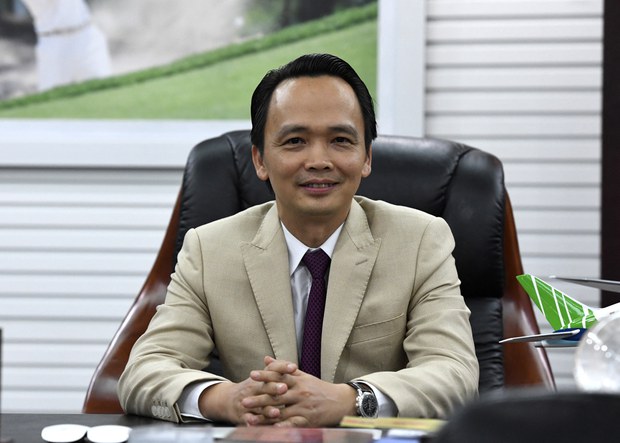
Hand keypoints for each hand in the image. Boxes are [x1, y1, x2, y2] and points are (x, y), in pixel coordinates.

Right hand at [197, 375, 288, 424]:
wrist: (227, 400)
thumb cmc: (252, 388)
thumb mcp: (262, 378)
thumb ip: (277, 371)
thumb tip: (294, 366)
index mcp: (260, 379)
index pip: (272, 370)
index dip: (283, 368)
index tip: (294, 367)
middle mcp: (253, 389)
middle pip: (265, 387)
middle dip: (274, 388)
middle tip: (284, 388)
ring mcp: (247, 402)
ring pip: (258, 406)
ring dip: (267, 409)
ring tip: (276, 412)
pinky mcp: (242, 415)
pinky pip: (248, 419)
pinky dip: (252, 422)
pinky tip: (256, 424)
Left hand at [242, 356, 356, 426]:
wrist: (340, 401)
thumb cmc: (319, 388)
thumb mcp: (303, 375)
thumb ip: (283, 368)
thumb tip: (266, 359)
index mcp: (298, 381)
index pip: (279, 377)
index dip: (265, 376)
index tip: (252, 375)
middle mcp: (300, 393)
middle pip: (277, 396)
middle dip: (259, 398)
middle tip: (244, 401)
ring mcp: (303, 407)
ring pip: (281, 412)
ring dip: (264, 416)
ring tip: (250, 418)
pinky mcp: (307, 420)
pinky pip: (292, 424)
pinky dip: (281, 427)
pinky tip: (270, 429)